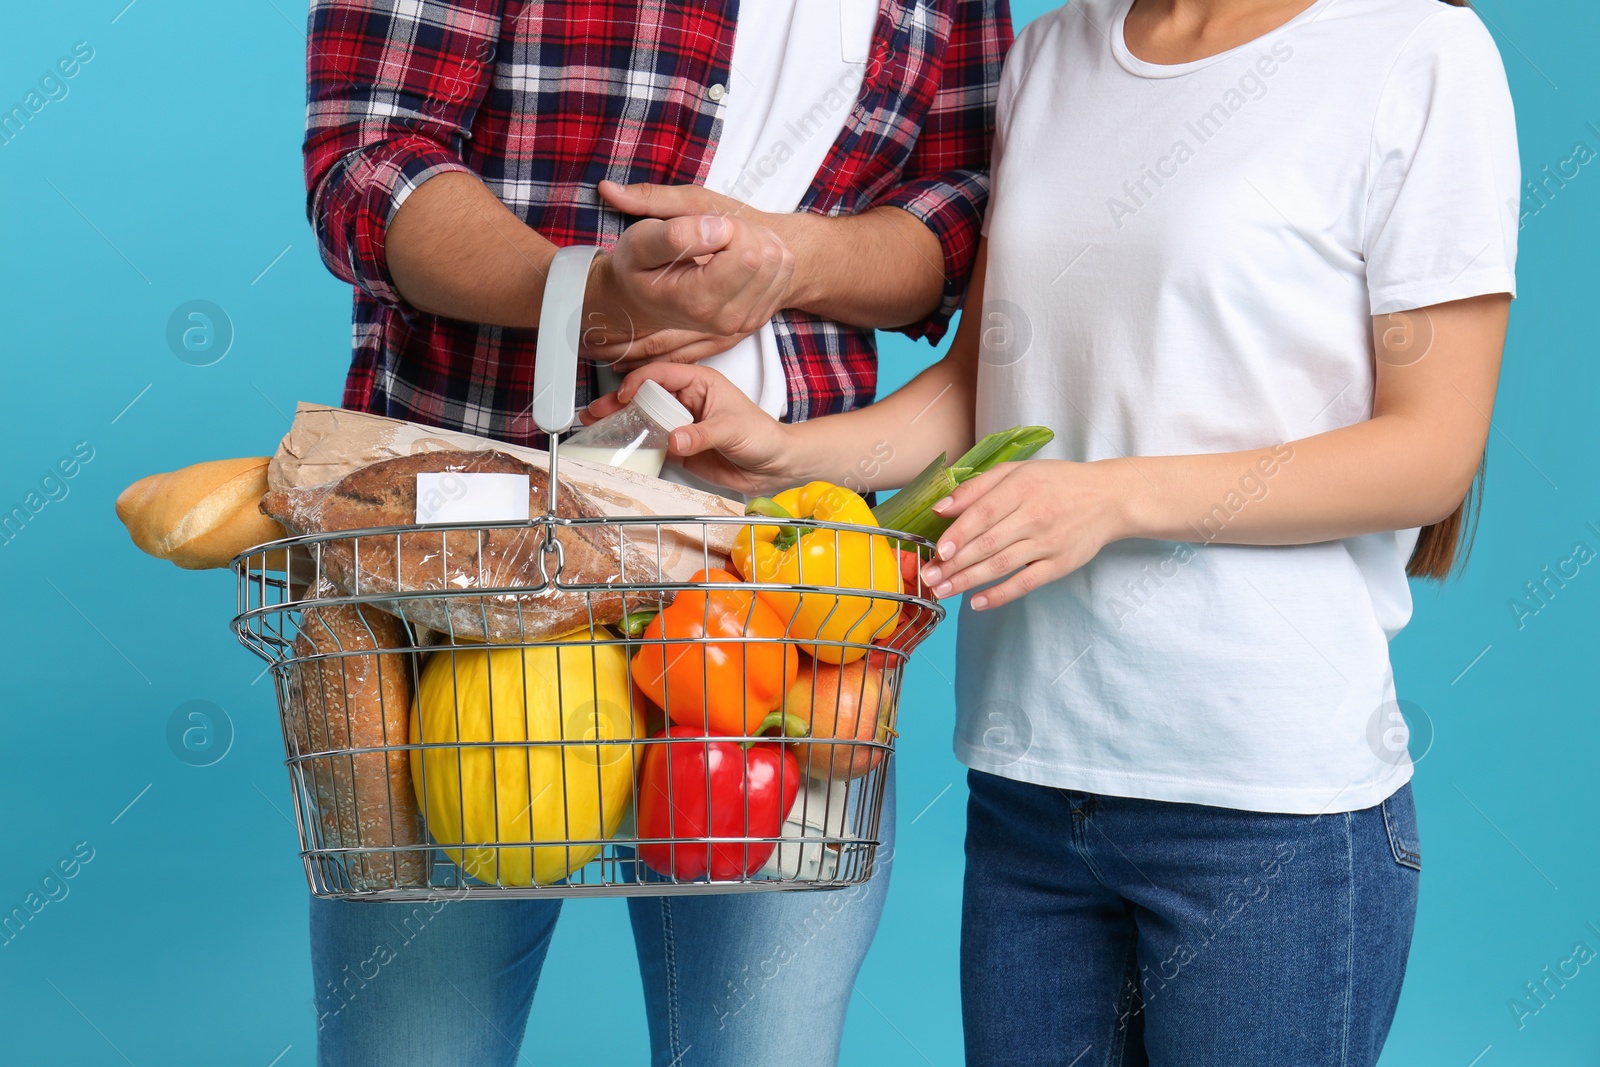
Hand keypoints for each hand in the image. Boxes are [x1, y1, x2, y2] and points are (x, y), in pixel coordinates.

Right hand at [582, 362, 797, 495]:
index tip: (625, 396)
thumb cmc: (761, 437)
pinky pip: (651, 441)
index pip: (663, 374)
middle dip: (619, 402)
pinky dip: (632, 443)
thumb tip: (674, 438)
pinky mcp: (679, 446)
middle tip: (597, 411)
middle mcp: (687, 400)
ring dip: (620, 421)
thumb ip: (701, 435)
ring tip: (594, 425)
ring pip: (644, 418)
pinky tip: (614, 445)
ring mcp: (680, 423)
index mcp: (700, 383)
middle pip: (646, 395)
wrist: (773, 466)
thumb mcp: (732, 431)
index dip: (640, 382)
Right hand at [583, 182, 795, 370]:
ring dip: (755, 239)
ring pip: (779, 258)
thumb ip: (674, 234)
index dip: (728, 228)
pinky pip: (784, 267)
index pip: (747, 254)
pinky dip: (765, 251)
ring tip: (724, 246)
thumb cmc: (641, 269)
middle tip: (713, 234)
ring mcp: (746, 322)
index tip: (703, 230)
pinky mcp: (761, 315)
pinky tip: (737, 257)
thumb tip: (716, 231)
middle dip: (742, 231)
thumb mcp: (639, 242)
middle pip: (765, 255)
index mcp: (697, 303)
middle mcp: (726, 320)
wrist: (646, 299)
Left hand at [917, 461, 1135, 610]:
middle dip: (954, 564)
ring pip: (1002, 565)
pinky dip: (1001, 594)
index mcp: (1021, 487)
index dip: (958, 534)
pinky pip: (1026, 583)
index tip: (937, 551)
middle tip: (929, 578)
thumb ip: (977, 487)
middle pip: (988, 543)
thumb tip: (940, 508)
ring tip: (943, 591)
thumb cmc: (1056, 482)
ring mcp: (1049, 542)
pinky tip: (977, 603)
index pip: (983, 514)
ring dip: (969, 581)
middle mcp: (1035, 515)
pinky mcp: (1061, 564)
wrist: (1109, 498)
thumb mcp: (1017, 471)